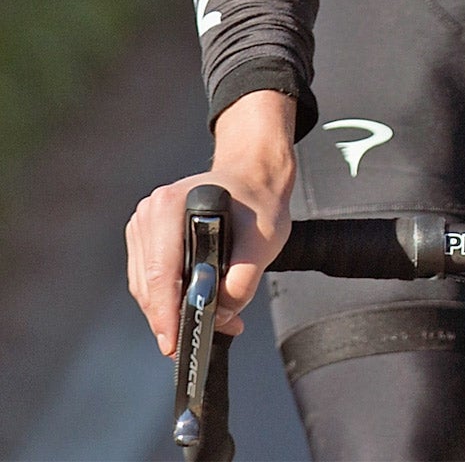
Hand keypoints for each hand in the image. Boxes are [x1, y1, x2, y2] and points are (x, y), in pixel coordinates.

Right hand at [125, 91, 296, 354]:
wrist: (253, 177)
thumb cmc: (257, 202)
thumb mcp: (264, 239)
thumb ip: (244, 279)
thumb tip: (223, 315)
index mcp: (171, 206)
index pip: (161, 272)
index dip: (165, 312)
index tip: (173, 341)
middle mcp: (149, 213)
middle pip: (149, 284)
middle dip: (169, 318)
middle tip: (190, 344)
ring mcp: (143, 224)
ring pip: (145, 285)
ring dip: (167, 311)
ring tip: (195, 328)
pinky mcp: (145, 237)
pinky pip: (148, 278)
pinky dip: (165, 297)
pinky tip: (184, 309)